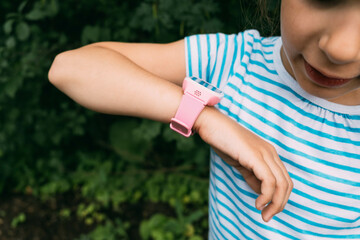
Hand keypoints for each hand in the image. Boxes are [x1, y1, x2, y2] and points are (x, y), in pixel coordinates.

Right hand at [194, 107, 292, 221]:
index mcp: (269, 153)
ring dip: (275, 204)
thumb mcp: (241, 162)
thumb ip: (253, 176)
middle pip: (287, 184)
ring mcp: (265, 153)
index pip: (284, 180)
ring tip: (264, 214)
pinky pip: (269, 181)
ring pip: (281, 184)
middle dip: (280, 204)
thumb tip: (261, 193)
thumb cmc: (223, 141)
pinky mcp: (255, 156)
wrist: (211, 124)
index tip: (268, 210)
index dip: (280, 198)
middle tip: (267, 217)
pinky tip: (258, 203)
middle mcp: (271, 153)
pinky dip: (266, 196)